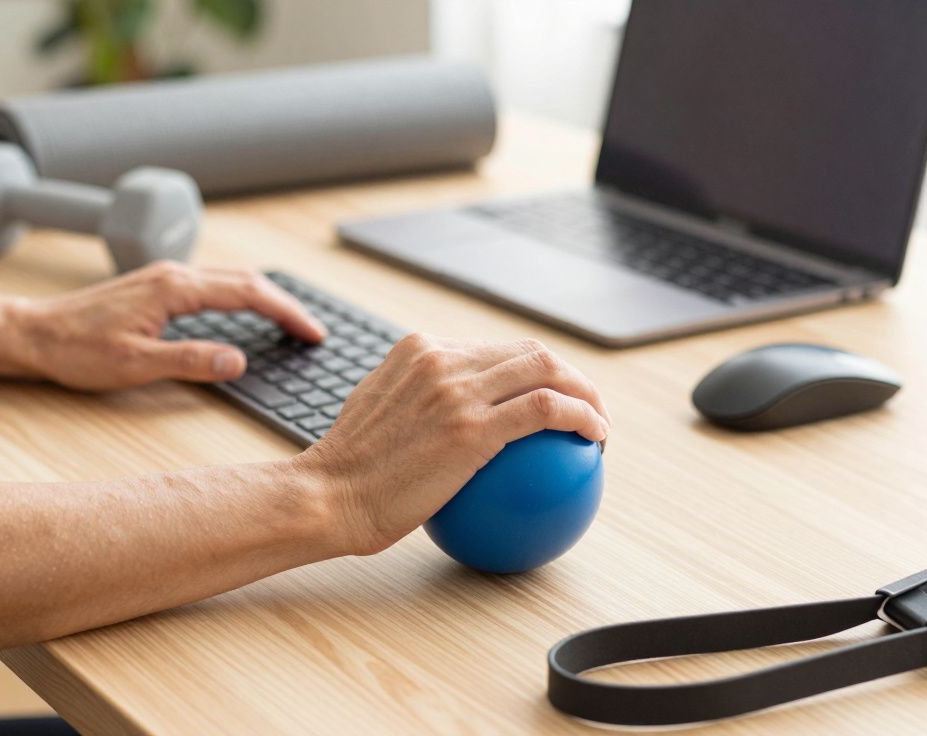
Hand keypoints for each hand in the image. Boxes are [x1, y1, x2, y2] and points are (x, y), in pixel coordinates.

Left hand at [9, 262, 326, 390]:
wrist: (30, 334)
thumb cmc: (75, 351)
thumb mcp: (135, 365)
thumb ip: (190, 361)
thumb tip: (238, 361)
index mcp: (174, 288)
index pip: (247, 294)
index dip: (286, 313)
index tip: (312, 332)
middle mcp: (172, 274)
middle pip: (246, 280)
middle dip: (285, 303)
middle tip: (313, 331)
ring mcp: (163, 276)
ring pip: (229, 278)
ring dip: (264, 297)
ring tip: (290, 322)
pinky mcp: (154, 286)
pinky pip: (211, 284)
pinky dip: (240, 296)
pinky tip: (244, 312)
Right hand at [296, 334, 610, 555]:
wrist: (328, 496)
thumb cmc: (348, 474)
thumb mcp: (375, 416)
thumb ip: (411, 403)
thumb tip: (443, 422)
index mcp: (417, 349)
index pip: (493, 348)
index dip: (532, 369)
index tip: (546, 397)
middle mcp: (440, 357)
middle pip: (528, 351)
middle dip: (569, 373)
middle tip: (585, 407)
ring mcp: (457, 389)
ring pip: (547, 370)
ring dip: (586, 392)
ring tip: (598, 423)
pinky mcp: (474, 426)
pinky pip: (548, 410)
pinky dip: (582, 417)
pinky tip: (595, 440)